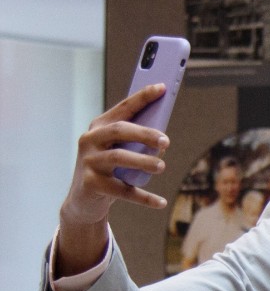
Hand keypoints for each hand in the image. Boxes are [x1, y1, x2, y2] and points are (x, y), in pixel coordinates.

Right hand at [56, 84, 171, 274]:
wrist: (83, 201)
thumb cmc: (109, 170)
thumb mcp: (121, 152)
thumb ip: (137, 143)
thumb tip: (163, 141)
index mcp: (100, 127)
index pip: (123, 109)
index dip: (142, 97)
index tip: (162, 88)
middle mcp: (90, 140)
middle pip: (119, 131)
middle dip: (144, 133)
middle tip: (166, 141)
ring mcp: (88, 162)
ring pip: (118, 158)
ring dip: (143, 161)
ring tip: (161, 166)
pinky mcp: (91, 184)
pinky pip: (121, 190)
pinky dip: (144, 197)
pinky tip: (161, 202)